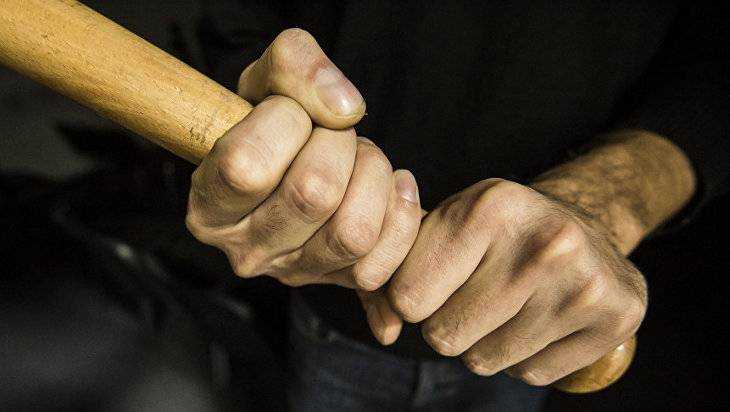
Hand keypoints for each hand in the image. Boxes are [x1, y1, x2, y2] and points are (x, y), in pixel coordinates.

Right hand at [185, 30, 421, 342]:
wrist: (299, 155)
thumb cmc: (273, 119)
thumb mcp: (267, 77)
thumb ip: (294, 65)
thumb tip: (345, 108)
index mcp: (209, 206)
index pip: (247, 167)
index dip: (284, 122)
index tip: (290, 111)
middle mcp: (245, 250)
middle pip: (313, 195)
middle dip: (338, 143)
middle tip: (334, 132)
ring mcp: (294, 272)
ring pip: (354, 231)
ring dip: (373, 174)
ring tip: (360, 157)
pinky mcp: (339, 280)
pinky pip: (384, 259)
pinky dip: (401, 212)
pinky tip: (391, 185)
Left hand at [385, 178, 647, 384]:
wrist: (586, 226)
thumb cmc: (497, 231)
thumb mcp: (447, 224)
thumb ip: (396, 265)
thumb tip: (380, 318)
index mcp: (492, 207)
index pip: (408, 297)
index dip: (412, 297)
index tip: (434, 281)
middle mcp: (545, 242)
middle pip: (444, 336)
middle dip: (448, 323)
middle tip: (475, 294)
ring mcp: (585, 283)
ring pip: (485, 361)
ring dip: (484, 343)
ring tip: (509, 304)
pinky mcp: (615, 318)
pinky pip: (531, 374)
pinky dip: (524, 357)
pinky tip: (540, 319)